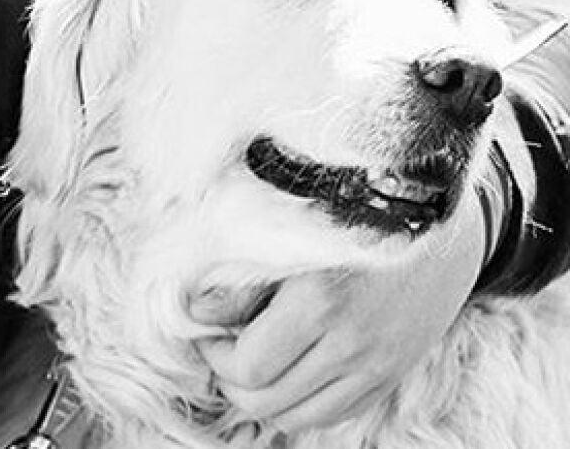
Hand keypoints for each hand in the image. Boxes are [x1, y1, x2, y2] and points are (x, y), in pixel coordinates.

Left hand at [188, 215, 483, 432]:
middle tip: (226, 350)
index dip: (215, 357)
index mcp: (318, 303)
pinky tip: (292, 371)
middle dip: (234, 382)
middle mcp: (351, 343)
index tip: (210, 334)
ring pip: (300, 418)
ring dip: (267, 398)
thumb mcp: (288, 238)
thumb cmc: (351, 217)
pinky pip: (336, 414)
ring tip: (257, 362)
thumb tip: (197, 315)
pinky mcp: (394, 374)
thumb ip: (240, 283)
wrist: (438, 221)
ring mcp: (378, 365)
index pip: (246, 367)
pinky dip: (304, 404)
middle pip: (267, 402)